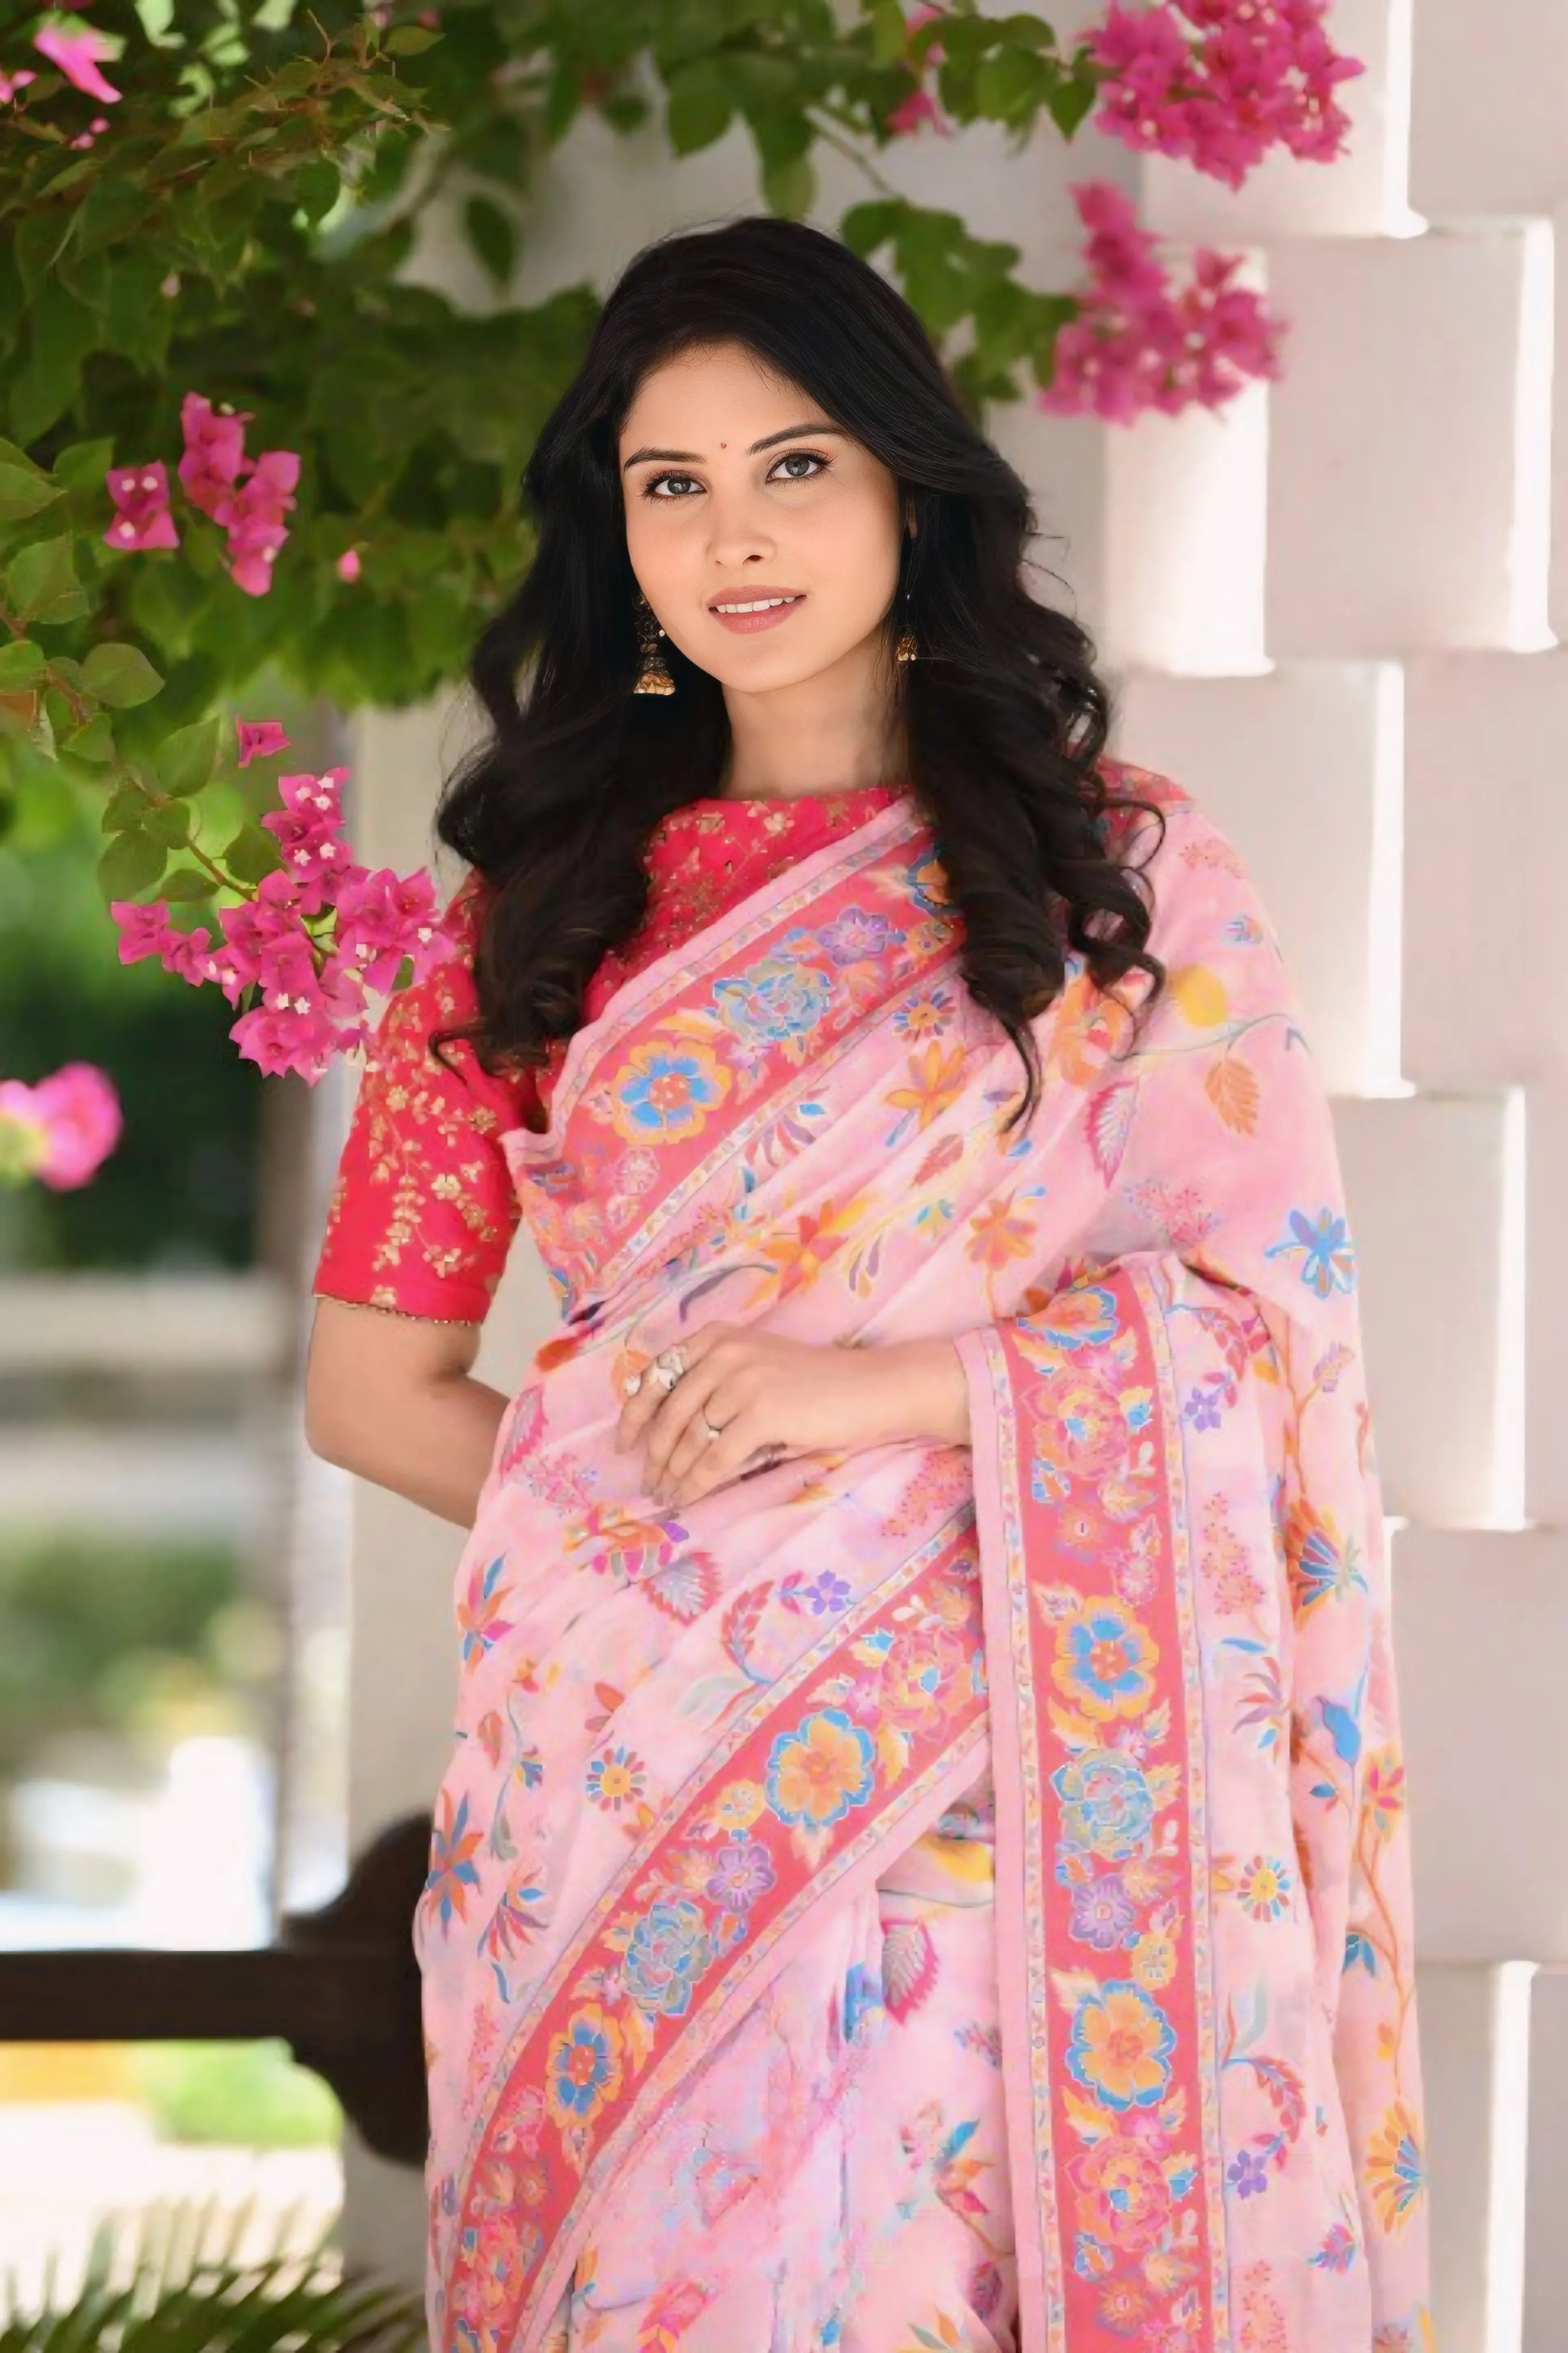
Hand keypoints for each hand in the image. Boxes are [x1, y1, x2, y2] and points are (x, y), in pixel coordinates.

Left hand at [613, 1322, 967, 1512]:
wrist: (870, 1388)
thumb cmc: (816, 1384)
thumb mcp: (757, 1366)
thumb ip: (715, 1382)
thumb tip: (665, 1429)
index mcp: (718, 1338)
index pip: (657, 1376)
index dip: (634, 1414)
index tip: (623, 1444)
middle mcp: (723, 1352)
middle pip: (669, 1412)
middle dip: (654, 1454)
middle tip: (648, 1483)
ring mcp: (741, 1381)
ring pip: (689, 1439)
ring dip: (673, 1474)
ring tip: (666, 1496)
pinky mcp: (761, 1412)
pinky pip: (715, 1458)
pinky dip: (696, 1484)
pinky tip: (688, 1499)